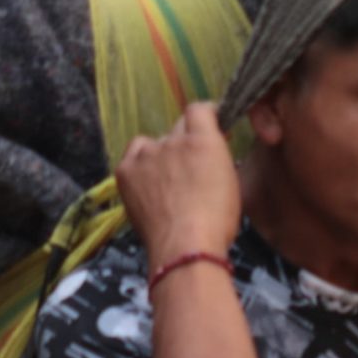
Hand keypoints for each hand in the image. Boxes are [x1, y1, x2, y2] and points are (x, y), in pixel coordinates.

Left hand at [117, 104, 240, 265]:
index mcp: (203, 141)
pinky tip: (146, 184)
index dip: (204, 115)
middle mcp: (173, 140)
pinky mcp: (126, 171)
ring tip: (165, 180)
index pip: (199, 110)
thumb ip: (218, 160)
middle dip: (185, 141)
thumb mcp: (231, 184)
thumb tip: (209, 155)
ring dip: (160, 155)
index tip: (208, 123)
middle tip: (189, 164)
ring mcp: (146, 154)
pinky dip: (139, 166)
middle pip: (177, 127)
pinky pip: (132, 157)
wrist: (185, 247)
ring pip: (153, 144)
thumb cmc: (217, 223)